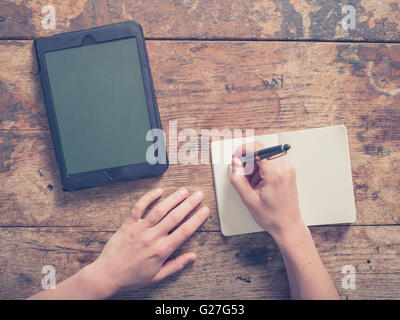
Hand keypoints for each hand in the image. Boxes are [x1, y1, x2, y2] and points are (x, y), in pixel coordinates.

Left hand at [87, 187, 208, 295]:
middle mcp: (152, 237)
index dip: (197, 219)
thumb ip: (176, 265)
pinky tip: (159, 191)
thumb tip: (192, 256)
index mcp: (161, 250)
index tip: (204, 210)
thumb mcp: (157, 276)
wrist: (108, 275)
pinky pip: (139, 207)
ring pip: (160, 210)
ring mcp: (140, 229)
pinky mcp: (128, 224)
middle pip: (175, 217)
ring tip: (184, 190)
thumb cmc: (132, 277)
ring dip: (173, 198)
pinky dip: (149, 197)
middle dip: (189, 204)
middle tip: (198, 195)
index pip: (185, 231)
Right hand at [230, 142, 306, 245]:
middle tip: (243, 177)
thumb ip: (238, 178)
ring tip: (253, 185)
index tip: (236, 157)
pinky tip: (260, 184)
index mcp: (275, 173)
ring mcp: (288, 169)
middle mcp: (284, 167)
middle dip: (248, 162)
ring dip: (254, 167)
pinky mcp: (288, 171)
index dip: (242, 150)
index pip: (257, 148)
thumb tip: (235, 162)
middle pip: (260, 152)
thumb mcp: (248, 199)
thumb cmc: (272, 216)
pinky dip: (262, 170)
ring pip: (264, 157)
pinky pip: (270, 162)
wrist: (287, 225)